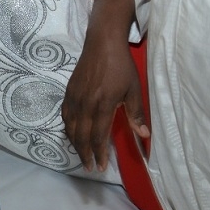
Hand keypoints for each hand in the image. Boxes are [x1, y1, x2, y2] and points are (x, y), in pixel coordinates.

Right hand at [61, 0, 147, 170]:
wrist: (102, 42)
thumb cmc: (121, 65)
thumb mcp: (134, 88)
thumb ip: (136, 113)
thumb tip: (144, 135)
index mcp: (102, 104)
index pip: (98, 136)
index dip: (99, 153)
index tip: (101, 166)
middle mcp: (85, 104)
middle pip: (81, 136)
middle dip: (85, 154)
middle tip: (90, 167)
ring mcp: (74, 98)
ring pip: (70, 127)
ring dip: (75, 144)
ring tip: (81, 154)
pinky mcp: (69, 91)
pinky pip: (65, 115)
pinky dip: (67, 128)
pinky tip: (72, 133)